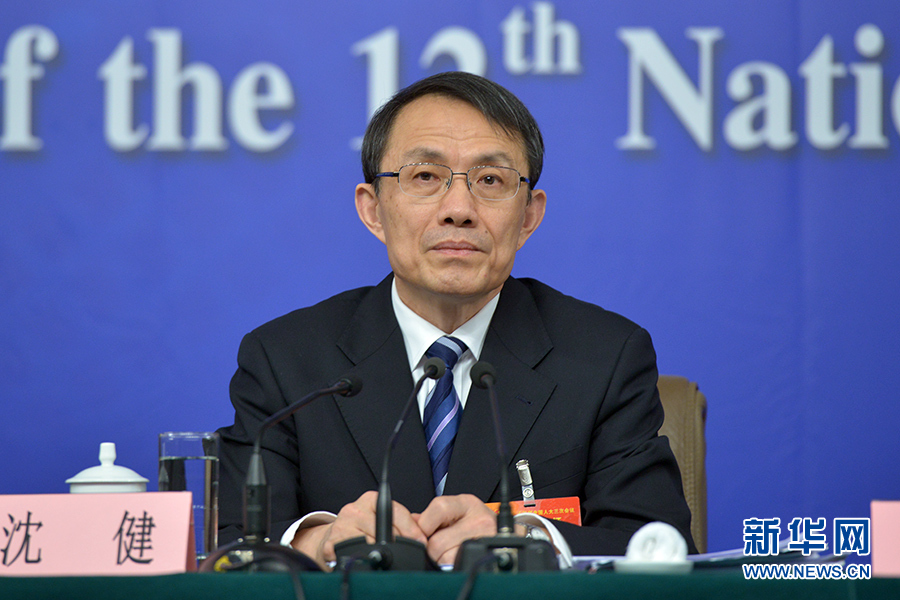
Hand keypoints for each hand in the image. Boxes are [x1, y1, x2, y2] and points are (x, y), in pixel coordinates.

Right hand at [290, 491, 426, 569]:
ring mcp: (342, 525)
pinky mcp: (331, 543)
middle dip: (399, 543)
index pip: (395, 511)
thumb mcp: (381, 517)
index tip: (421, 541)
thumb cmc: (364, 526)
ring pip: (370, 544)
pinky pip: (353, 554)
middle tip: (406, 552)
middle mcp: (355, 509)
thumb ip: (401, 522)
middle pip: (384, 529)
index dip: (410, 528)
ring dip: (381, 553)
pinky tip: (367, 558)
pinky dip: (362, 559)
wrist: (336, 535)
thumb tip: (421, 536)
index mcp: (370, 500)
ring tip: (385, 556)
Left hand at [414, 494, 497, 564]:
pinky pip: (457, 566)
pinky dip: (453, 567)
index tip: (424, 534)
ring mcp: (485, 538)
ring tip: (453, 553)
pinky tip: (459, 559)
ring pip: (445, 557)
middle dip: (432, 549)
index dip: (425, 525)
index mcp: (467, 503)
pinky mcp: (486, 555)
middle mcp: (479, 518)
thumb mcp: (457, 512)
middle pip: (437, 541)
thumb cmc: (478, 525)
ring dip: (443, 560)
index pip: (437, 508)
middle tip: (441, 547)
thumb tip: (409, 522)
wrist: (507, 538)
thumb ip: (431, 516)